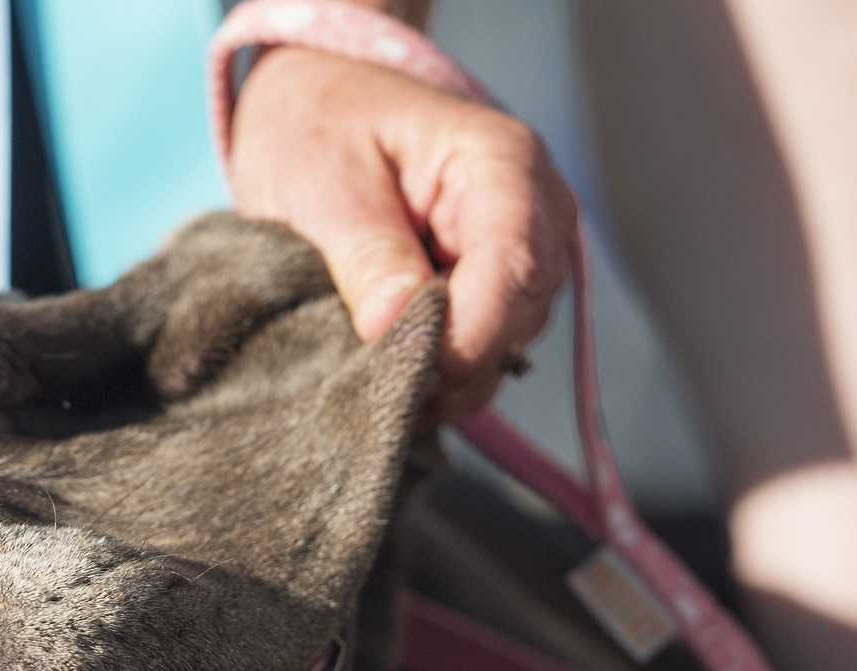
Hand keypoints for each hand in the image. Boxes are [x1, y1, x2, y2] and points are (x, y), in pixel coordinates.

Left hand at [229, 46, 576, 419]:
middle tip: (368, 378)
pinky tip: (388, 362)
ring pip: (507, 346)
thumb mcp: (321, 180)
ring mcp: (526, 252)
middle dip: (449, 364)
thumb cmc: (321, 125)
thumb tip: (395, 329)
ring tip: (369, 364)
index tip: (400, 377)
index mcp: (502, 164)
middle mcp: (536, 209)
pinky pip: (486, 352)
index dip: (463, 341)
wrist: (320, 106)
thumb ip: (365, 255)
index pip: (514, 273)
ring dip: (441, 372)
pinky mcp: (500, 287)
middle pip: (519, 319)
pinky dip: (439, 370)